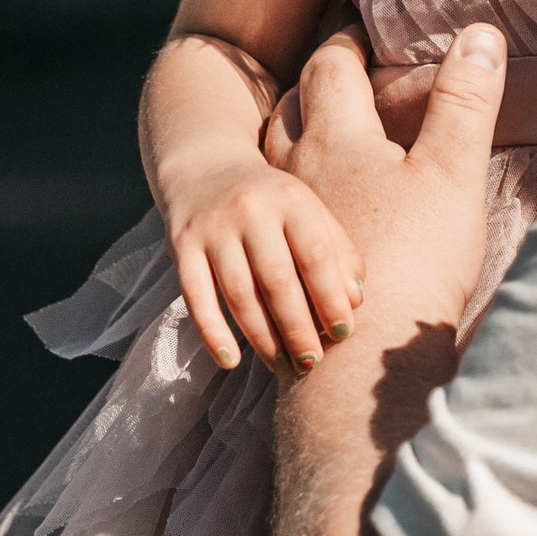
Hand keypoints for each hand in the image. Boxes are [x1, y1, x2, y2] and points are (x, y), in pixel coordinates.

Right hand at [157, 151, 365, 376]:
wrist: (204, 168)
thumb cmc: (271, 204)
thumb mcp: (308, 212)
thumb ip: (337, 252)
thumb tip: (355, 301)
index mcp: (291, 200)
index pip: (315, 256)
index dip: (330, 299)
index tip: (342, 334)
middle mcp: (251, 210)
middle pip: (276, 280)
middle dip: (297, 328)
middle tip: (311, 363)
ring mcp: (213, 228)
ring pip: (238, 293)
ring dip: (262, 338)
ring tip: (282, 367)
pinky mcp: (181, 245)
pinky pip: (195, 296)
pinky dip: (212, 331)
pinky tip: (230, 360)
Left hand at [279, 25, 506, 361]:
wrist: (367, 356)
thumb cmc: (416, 258)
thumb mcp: (453, 170)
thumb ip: (466, 101)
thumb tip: (482, 33)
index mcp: (338, 139)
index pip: (331, 67)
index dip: (347, 43)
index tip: (360, 36)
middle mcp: (298, 172)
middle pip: (292, 110)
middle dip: (314, 87)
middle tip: (337, 79)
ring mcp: (285, 223)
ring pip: (275, 162)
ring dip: (293, 140)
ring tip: (319, 141)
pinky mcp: (283, 266)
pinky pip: (276, 218)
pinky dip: (289, 201)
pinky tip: (314, 215)